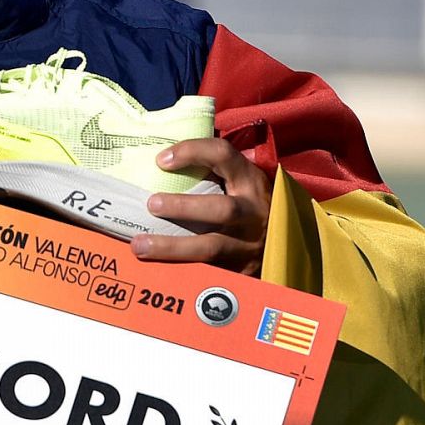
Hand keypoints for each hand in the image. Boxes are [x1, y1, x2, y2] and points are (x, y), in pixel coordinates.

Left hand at [131, 138, 270, 275]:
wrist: (284, 244)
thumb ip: (211, 172)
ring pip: (211, 248)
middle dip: (183, 207)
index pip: (223, 155)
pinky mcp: (241, 270)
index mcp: (250, 181)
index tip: (161, 160)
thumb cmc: (248, 205)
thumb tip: (158, 161)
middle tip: (151, 204)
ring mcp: (248, 244)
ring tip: (140, 245)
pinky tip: (156, 270)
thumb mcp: (239, 183)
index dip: (193, 152)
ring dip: (172, 247)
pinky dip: (181, 271)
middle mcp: (253, 212)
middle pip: (221, 209)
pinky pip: (209, 272)